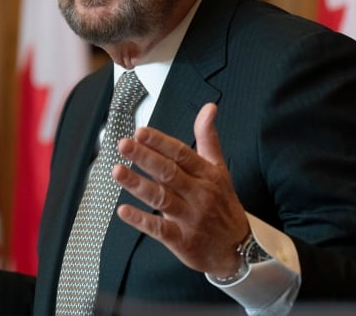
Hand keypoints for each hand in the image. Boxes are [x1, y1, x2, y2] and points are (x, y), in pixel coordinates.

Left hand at [113, 102, 249, 277]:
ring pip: (161, 198)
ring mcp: (190, 217)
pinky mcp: (182, 240)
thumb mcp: (219, 169)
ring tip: (117, 172)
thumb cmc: (223, 203)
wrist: (238, 248)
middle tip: (123, 144)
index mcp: (207, 174)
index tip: (140, 132)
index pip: (181, 154)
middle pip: (169, 173)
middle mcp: (199, 194)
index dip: (160, 142)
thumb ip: (208, 138)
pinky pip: (159, 229)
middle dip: (145, 157)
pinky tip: (123, 210)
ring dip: (137, 185)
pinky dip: (141, 220)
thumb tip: (208, 108)